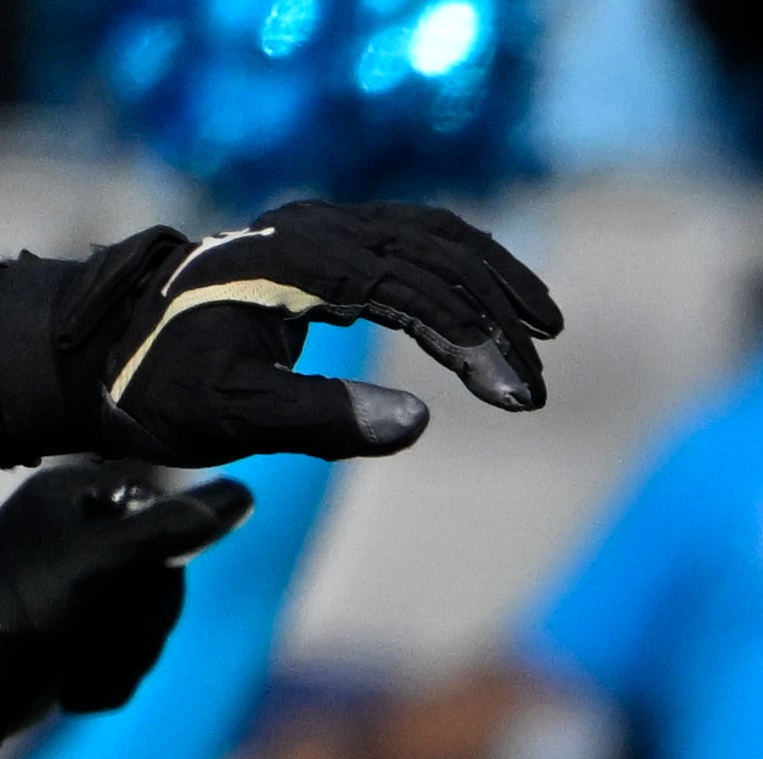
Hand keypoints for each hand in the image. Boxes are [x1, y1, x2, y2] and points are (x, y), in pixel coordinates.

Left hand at [0, 466, 243, 729]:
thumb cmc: (14, 615)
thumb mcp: (99, 565)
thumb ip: (169, 530)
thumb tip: (242, 494)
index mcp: (74, 499)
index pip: (173, 518)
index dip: (165, 566)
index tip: (126, 585)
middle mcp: (78, 536)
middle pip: (169, 579)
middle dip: (141, 626)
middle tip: (98, 633)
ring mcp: (78, 588)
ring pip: (154, 625)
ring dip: (125, 660)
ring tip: (77, 668)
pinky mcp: (76, 633)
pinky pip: (132, 656)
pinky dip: (111, 679)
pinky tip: (73, 686)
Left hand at [34, 203, 559, 463]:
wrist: (110, 353)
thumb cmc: (168, 389)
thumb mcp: (235, 415)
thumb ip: (323, 417)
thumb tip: (418, 419)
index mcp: (294, 263)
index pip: (412, 287)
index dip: (474, 341)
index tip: (517, 397)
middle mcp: (312, 229)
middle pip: (436, 254)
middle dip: (497, 321)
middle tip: (534, 390)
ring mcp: (320, 228)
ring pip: (434, 234)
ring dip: (495, 283)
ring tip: (547, 331)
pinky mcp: (326, 242)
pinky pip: (414, 236)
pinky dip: (466, 266)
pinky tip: (495, 306)